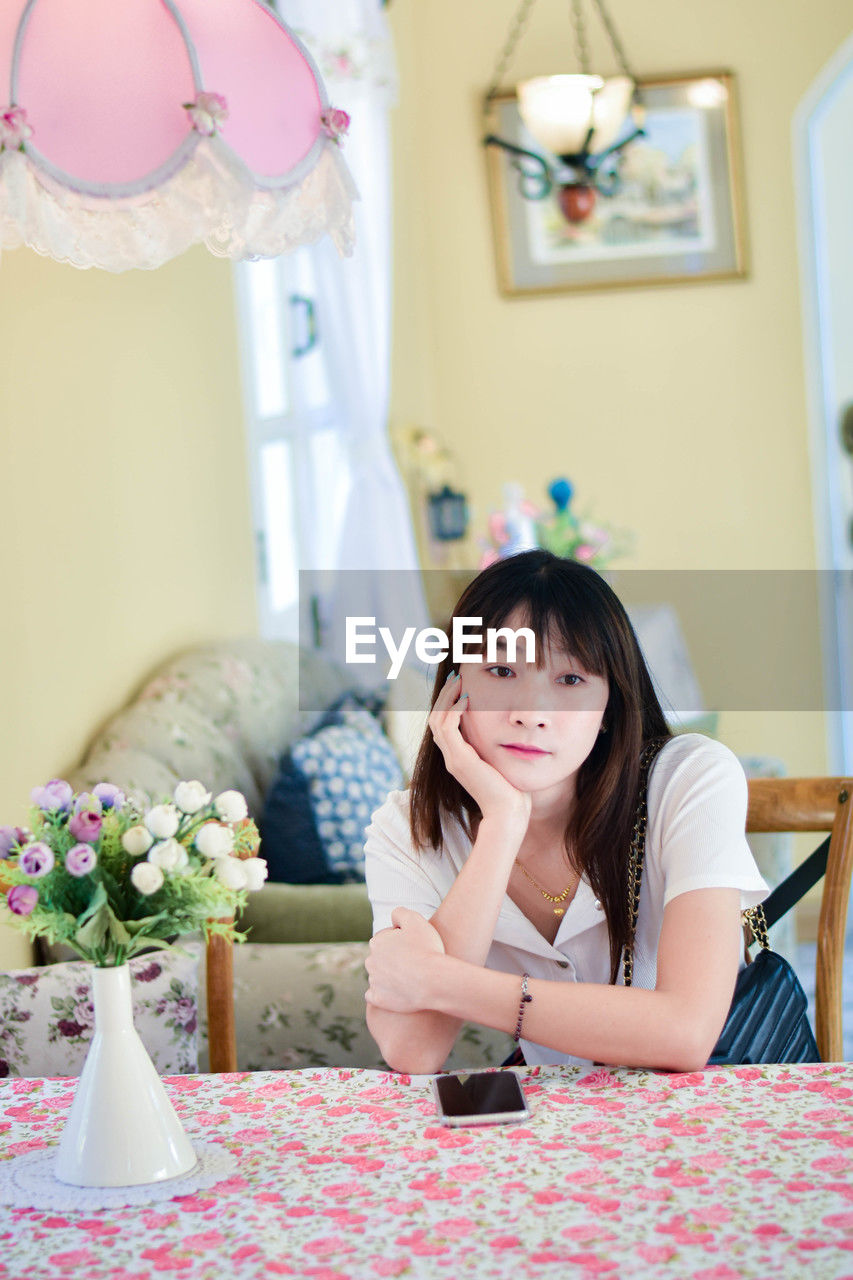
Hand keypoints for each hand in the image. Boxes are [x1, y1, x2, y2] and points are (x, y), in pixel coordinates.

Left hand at [365, 907, 444, 1013]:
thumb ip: (400, 913)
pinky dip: (384, 993)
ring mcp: (374, 982)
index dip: (402, 941)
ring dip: (389, 976)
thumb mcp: (416, 920)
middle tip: (414, 962)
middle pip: (381, 957)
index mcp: (377, 942)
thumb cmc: (426, 949)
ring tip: (410, 977)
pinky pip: (375, 995)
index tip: (415, 947)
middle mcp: (370, 961)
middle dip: (393, 958)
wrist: (433, 982)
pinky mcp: (378, 999)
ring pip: (378, 976)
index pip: (386, 938)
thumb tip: (393, 918)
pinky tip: (397, 991)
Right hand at [429, 671, 530, 826]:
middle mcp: (451, 757)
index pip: (444, 725)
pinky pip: (447, 727)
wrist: (508, 813)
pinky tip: (467, 698)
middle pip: (435, 718)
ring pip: (437, 720)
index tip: (461, 685)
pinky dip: (454, 710)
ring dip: (447, 698)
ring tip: (459, 681)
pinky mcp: (459, 760)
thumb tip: (510, 731)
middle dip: (445, 696)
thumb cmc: (512, 791)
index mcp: (458, 758)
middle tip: (456, 677)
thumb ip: (497, 748)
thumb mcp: (502, 763)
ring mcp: (452, 759)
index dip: (448, 704)